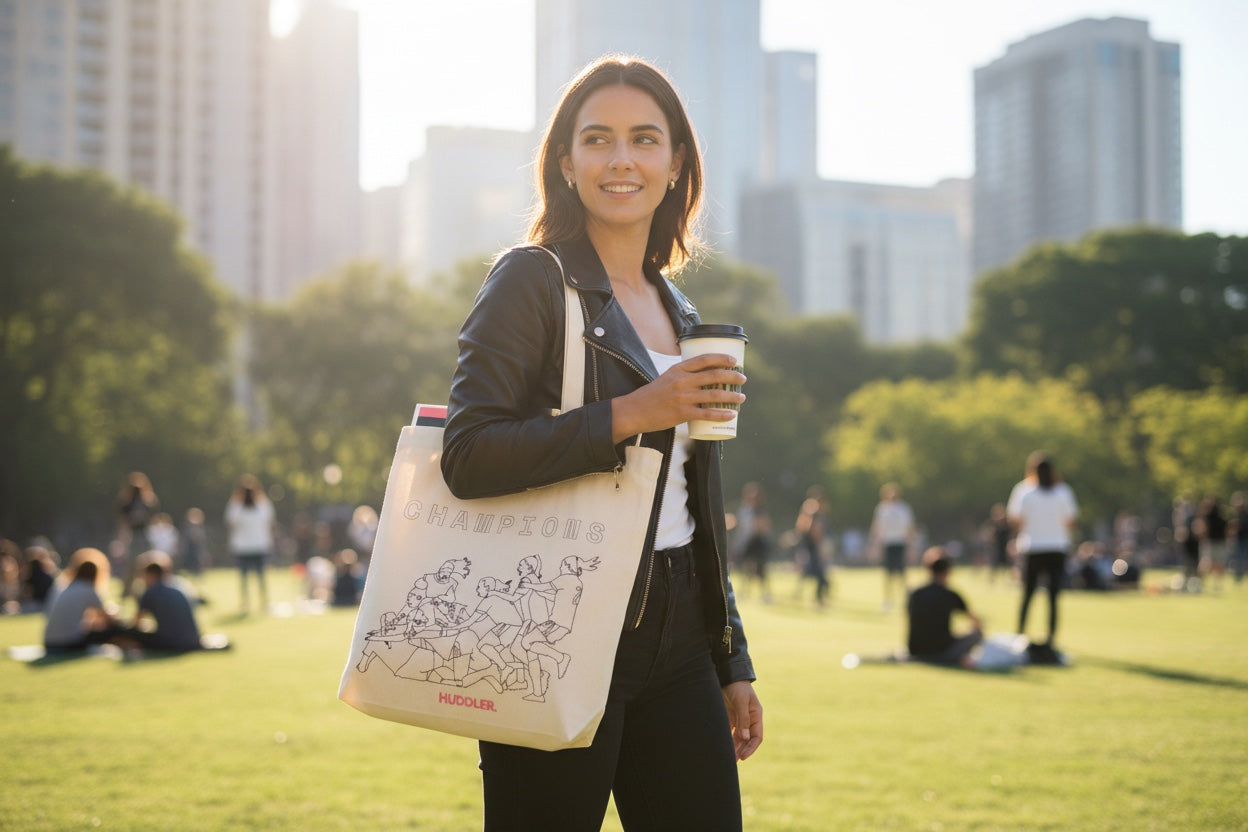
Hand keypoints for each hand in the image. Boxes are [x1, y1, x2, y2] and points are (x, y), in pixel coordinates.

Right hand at [610, 353, 745, 442]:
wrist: (635, 411)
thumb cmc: (653, 395)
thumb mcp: (667, 378)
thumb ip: (684, 376)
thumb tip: (704, 376)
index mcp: (678, 370)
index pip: (704, 359)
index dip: (722, 359)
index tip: (734, 362)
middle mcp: (682, 381)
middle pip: (713, 375)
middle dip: (732, 377)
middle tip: (742, 380)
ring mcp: (682, 397)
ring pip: (714, 394)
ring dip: (732, 396)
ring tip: (741, 397)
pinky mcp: (682, 413)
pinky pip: (707, 413)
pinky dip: (721, 414)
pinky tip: (731, 415)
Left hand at [721, 680, 762, 760]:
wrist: (727, 674)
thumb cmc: (737, 686)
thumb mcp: (741, 701)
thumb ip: (743, 719)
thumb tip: (745, 738)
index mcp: (756, 715)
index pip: (756, 737)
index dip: (751, 748)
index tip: (743, 757)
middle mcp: (748, 719)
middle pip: (746, 740)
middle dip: (741, 751)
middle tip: (732, 762)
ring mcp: (739, 718)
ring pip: (738, 737)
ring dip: (733, 747)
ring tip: (727, 758)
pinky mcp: (729, 716)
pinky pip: (729, 731)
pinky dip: (727, 739)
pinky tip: (722, 747)